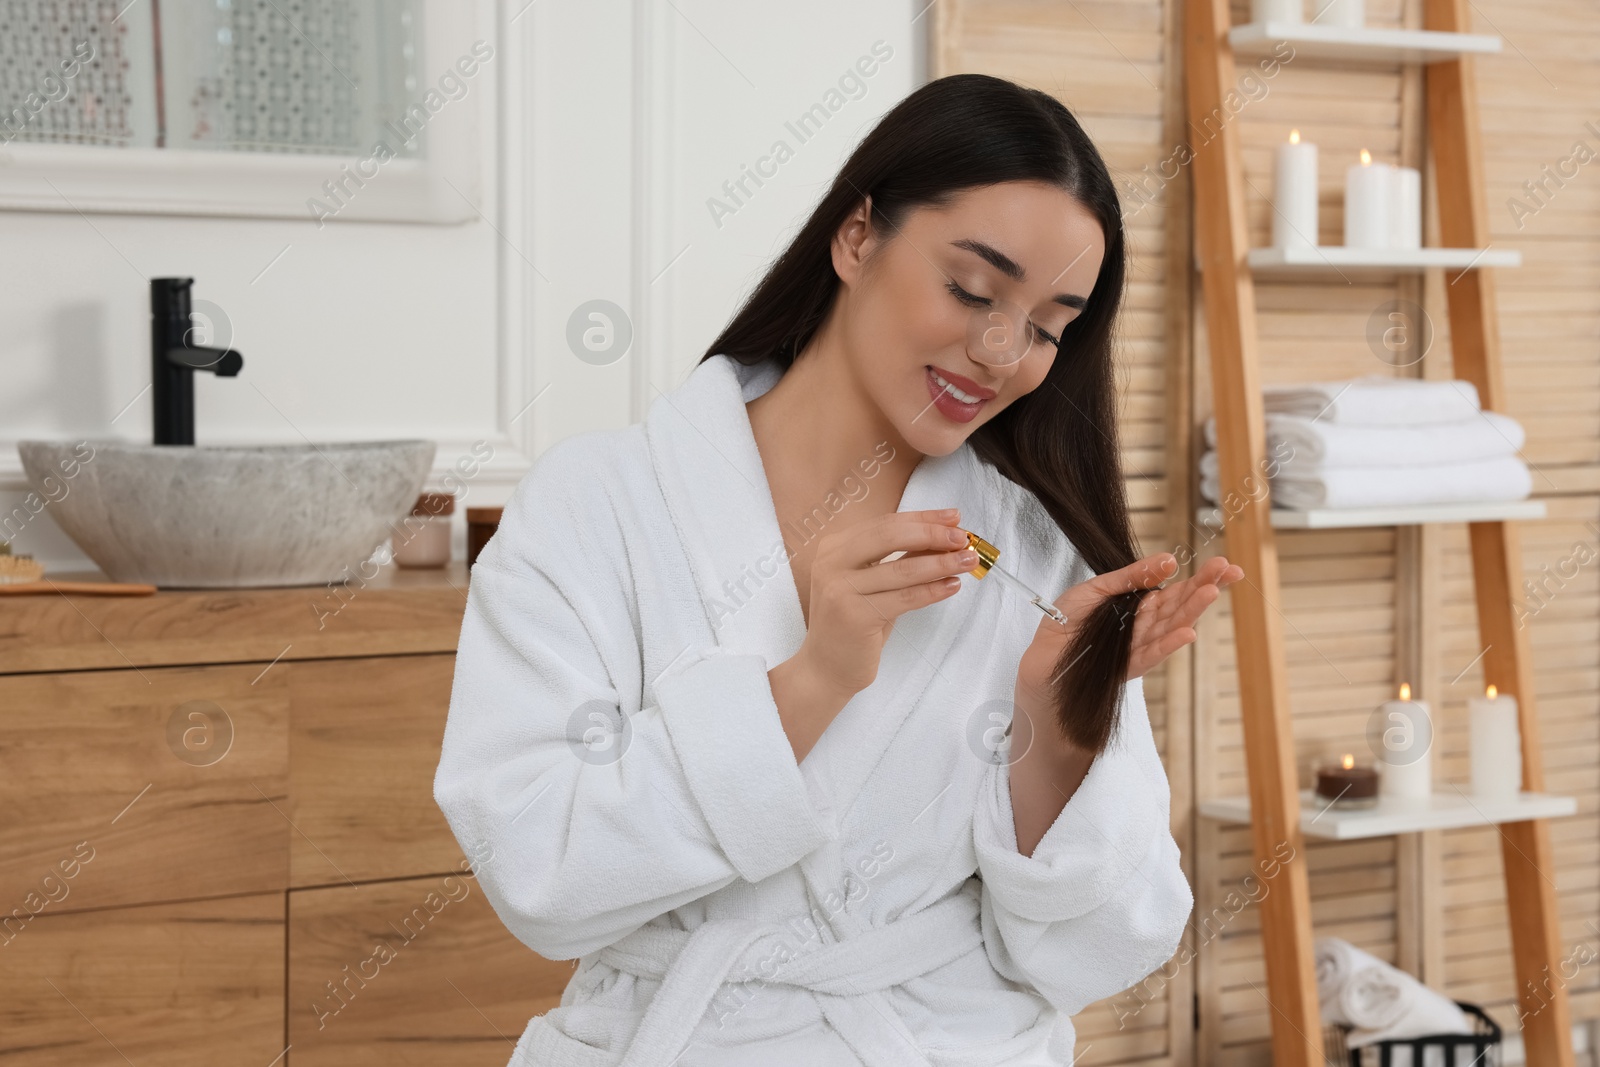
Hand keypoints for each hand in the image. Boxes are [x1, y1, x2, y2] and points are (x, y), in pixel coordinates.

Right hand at [791, 508, 975, 698]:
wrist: (826, 667)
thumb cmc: (854, 623)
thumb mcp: (873, 584)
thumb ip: (900, 558)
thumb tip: (942, 537)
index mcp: (834, 548)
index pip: (885, 523)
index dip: (922, 518)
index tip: (953, 517)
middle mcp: (832, 563)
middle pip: (891, 536)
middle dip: (932, 534)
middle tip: (963, 538)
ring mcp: (840, 589)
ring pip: (902, 569)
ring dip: (941, 563)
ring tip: (968, 561)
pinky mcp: (854, 616)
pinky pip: (905, 598)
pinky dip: (933, 591)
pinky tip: (952, 586)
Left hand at [1015, 553, 1243, 710]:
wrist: (1043, 655)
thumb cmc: (1068, 622)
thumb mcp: (1099, 588)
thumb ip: (1133, 576)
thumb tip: (1169, 561)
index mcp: (1141, 605)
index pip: (1178, 589)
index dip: (1202, 577)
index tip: (1225, 564)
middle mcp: (1146, 626)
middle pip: (1181, 605)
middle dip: (1205, 587)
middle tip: (1228, 570)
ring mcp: (1139, 647)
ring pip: (1171, 627)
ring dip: (1192, 610)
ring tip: (1211, 592)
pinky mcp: (1127, 667)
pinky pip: (1151, 654)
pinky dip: (1168, 644)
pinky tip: (1188, 632)